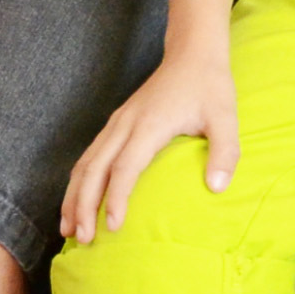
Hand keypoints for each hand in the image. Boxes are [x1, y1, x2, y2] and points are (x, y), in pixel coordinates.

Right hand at [61, 46, 239, 240]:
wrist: (192, 53)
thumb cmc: (209, 87)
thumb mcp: (226, 118)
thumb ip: (225, 152)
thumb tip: (218, 188)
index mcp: (149, 125)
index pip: (124, 167)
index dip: (116, 198)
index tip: (113, 226)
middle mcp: (125, 125)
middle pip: (93, 169)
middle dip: (83, 205)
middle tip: (82, 239)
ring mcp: (116, 124)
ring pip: (84, 164)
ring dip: (73, 196)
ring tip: (68, 229)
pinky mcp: (115, 125)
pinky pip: (89, 157)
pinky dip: (78, 182)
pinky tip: (75, 203)